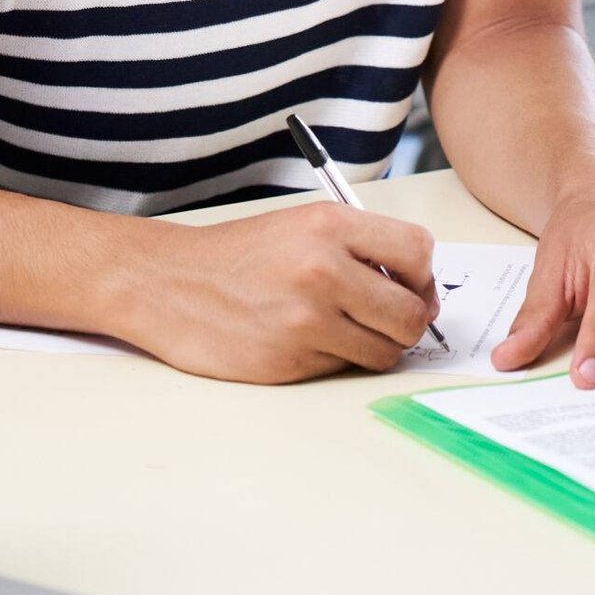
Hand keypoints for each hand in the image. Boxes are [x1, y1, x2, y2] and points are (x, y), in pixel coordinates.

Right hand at [110, 202, 438, 383]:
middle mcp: (324, 270)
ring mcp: (306, 321)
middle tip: (390, 318)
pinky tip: (304, 340)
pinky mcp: (289, 362)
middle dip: (409, 321)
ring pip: (383, 351)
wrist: (171, 283)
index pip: (418, 250)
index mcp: (330, 225)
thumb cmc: (241, 255)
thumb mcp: (303, 225)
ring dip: (374, 346)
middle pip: (410, 313)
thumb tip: (417, 287)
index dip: (422, 275)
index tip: (412, 285)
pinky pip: (342, 369)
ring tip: (344, 329)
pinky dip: (334, 359)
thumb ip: (359, 247)